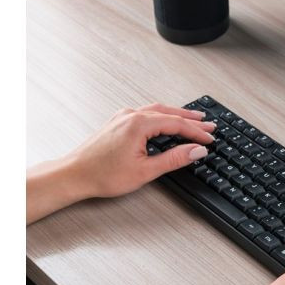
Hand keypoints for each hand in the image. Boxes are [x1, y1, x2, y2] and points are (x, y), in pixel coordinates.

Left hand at [68, 101, 214, 199]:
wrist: (74, 174)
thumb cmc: (102, 174)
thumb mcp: (145, 170)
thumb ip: (174, 159)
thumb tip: (196, 151)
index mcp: (139, 124)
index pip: (177, 124)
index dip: (196, 132)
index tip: (209, 139)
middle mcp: (131, 115)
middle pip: (169, 113)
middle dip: (191, 119)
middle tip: (209, 125)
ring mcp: (123, 117)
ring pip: (157, 110)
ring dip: (177, 115)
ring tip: (194, 119)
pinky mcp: (118, 122)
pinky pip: (146, 113)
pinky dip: (162, 116)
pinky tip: (167, 121)